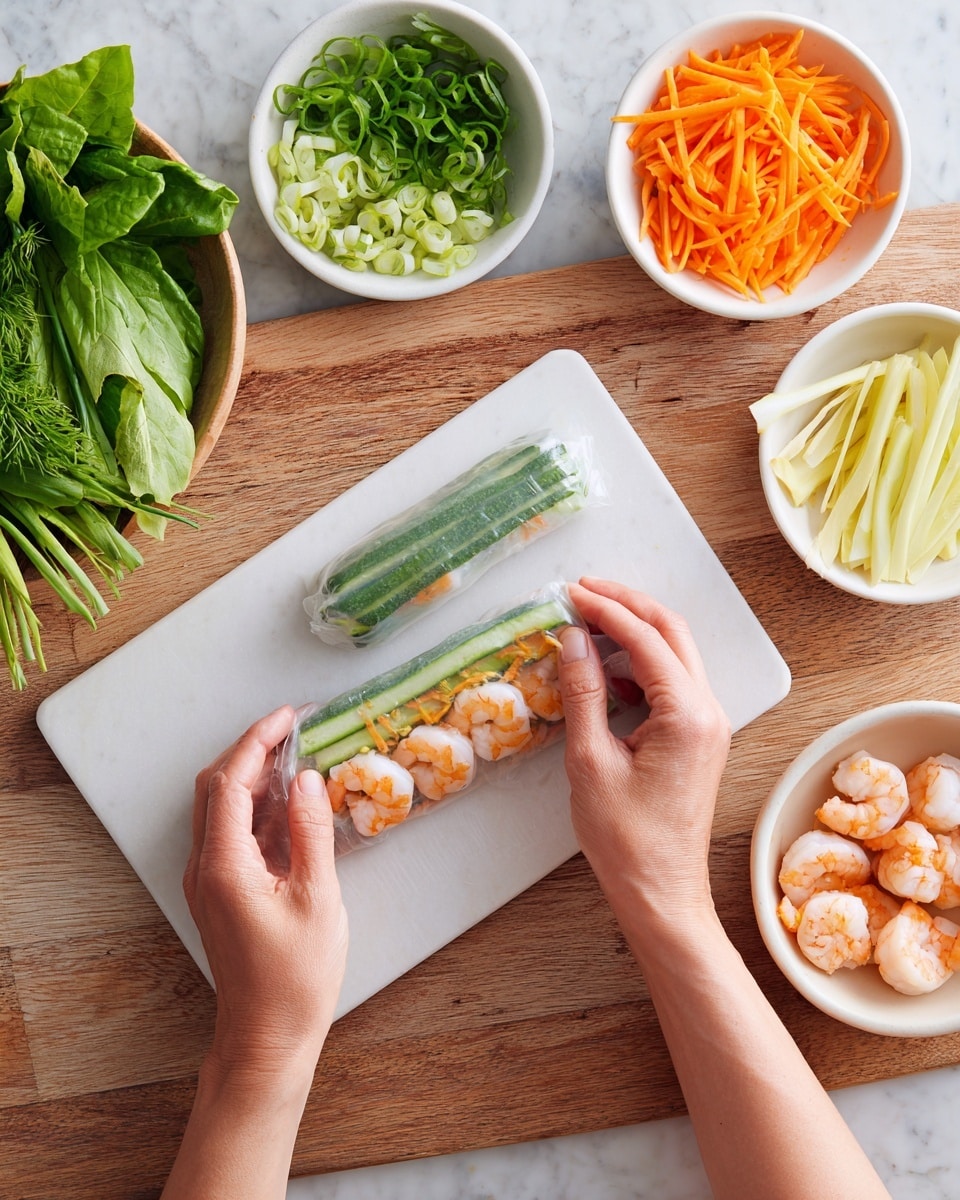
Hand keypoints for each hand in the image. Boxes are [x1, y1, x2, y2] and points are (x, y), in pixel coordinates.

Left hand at [184, 706, 347, 1082]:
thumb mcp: (317, 898)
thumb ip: (311, 832)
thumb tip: (308, 780)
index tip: (288, 716)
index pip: (231, 782)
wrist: (267, 1036)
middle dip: (251, 750)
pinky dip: (257, 808)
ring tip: (296, 756)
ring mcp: (209, 881)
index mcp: (224, 865)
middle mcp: (205, 867)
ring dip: (253, 776)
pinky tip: (290, 805)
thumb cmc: (296, 976)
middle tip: (292, 728)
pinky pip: (231, 833)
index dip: (258, 741)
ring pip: (221, 809)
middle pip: (216, 787)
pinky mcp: (221, 893)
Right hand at [557, 579, 730, 917]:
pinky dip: (642, 663)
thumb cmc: (625, 839)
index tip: (569, 593)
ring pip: (676, 654)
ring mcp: (709, 724)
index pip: (646, 638)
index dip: (605, 609)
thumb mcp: (590, 761)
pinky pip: (674, 682)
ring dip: (636, 631)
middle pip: (672, 632)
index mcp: (687, 714)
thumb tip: (572, 640)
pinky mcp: (699, 738)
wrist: (661, 891)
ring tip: (589, 620)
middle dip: (627, 605)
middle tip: (583, 590)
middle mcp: (708, 711)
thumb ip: (583, 693)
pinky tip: (608, 670)